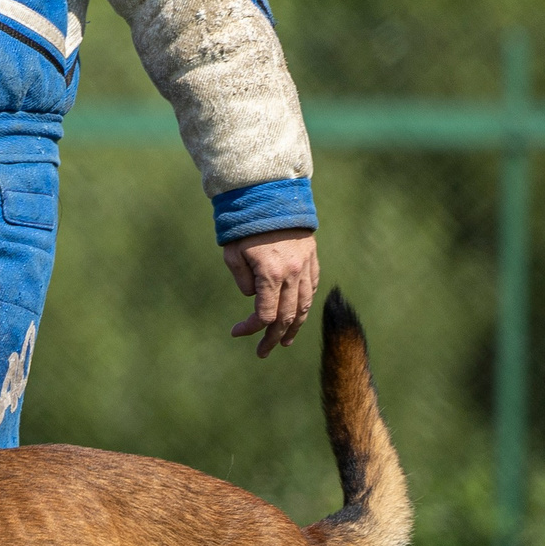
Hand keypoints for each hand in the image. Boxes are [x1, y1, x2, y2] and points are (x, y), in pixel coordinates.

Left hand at [224, 230, 318, 357]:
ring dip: (294, 327)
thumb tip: (253, 297)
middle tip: (262, 351)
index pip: (265, 315)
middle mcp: (292, 274)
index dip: (251, 329)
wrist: (271, 194)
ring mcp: (306, 267)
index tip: (237, 332)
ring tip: (286, 342)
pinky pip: (312, 289)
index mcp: (271, 274)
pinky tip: (298, 315)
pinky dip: (305, 305)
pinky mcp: (312, 258)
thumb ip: (242, 279)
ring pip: (304, 306)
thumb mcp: (232, 253)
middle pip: (287, 317)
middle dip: (274, 338)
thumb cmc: (245, 223)